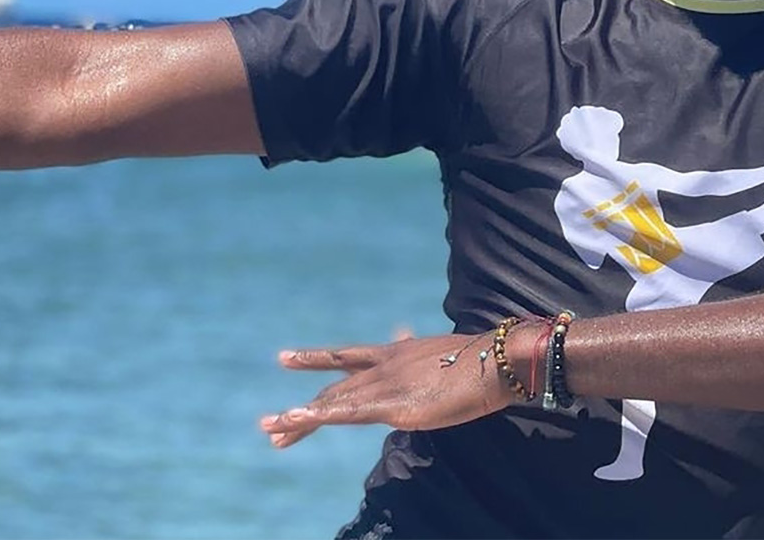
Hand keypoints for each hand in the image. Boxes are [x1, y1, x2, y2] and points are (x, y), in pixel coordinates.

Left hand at [259, 332, 511, 449]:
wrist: (494, 362)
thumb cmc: (479, 360)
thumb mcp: (442, 353)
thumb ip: (419, 350)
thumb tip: (404, 334)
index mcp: (395, 353)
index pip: (347, 358)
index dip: (315, 360)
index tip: (285, 359)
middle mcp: (382, 367)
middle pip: (333, 389)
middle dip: (302, 409)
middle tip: (271, 423)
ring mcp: (385, 385)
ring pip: (331, 403)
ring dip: (297, 419)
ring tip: (269, 429)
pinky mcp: (391, 405)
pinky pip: (342, 413)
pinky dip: (312, 417)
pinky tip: (290, 419)